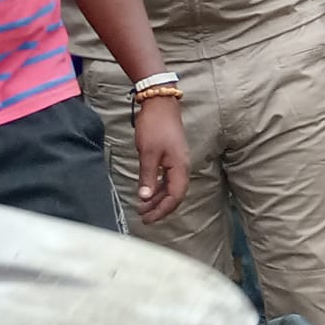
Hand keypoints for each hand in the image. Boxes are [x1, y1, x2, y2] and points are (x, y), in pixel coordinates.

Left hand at [131, 96, 188, 223]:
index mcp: (180, 167)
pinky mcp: (171, 157)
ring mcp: (177, 162)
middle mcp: (182, 167)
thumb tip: (145, 197)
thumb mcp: (148, 153)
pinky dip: (157, 187)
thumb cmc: (155, 126)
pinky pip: (166, 178)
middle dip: (159, 207)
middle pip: (174, 194)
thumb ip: (147, 176)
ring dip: (157, 198)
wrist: (161, 105)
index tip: (149, 218)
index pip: (175, 196)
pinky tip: (147, 191)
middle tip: (143, 216)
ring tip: (142, 206)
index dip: (163, 210)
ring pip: (170, 187)